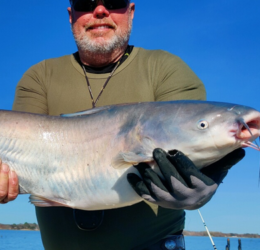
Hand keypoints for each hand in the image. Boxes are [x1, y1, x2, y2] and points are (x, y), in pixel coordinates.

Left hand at [127, 148, 244, 209]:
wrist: (192, 198)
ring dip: (149, 176)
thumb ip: (225, 159)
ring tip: (142, 162)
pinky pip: (146, 196)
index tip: (175, 150)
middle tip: (157, 150)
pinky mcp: (158, 203)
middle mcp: (186, 199)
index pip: (192, 176)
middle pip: (174, 182)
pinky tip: (131, 175)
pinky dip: (137, 186)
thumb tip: (241, 145)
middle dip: (164, 165)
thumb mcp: (216, 170)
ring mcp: (171, 202)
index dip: (182, 163)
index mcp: (202, 189)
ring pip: (159, 190)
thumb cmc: (204, 178)